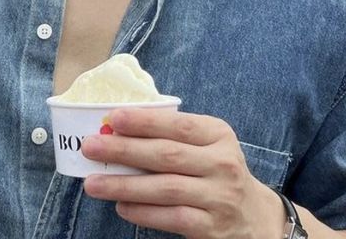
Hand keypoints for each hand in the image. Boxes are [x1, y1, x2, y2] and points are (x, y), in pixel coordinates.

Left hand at [82, 109, 284, 238]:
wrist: (255, 217)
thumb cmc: (216, 170)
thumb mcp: (207, 144)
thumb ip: (172, 135)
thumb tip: (117, 128)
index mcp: (218, 134)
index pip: (178, 125)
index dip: (144, 121)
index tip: (113, 118)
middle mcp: (222, 164)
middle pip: (166, 155)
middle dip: (124, 150)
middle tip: (91, 147)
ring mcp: (218, 197)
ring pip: (164, 188)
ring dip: (124, 185)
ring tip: (93, 183)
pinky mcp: (211, 228)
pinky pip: (170, 218)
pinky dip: (142, 213)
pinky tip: (120, 206)